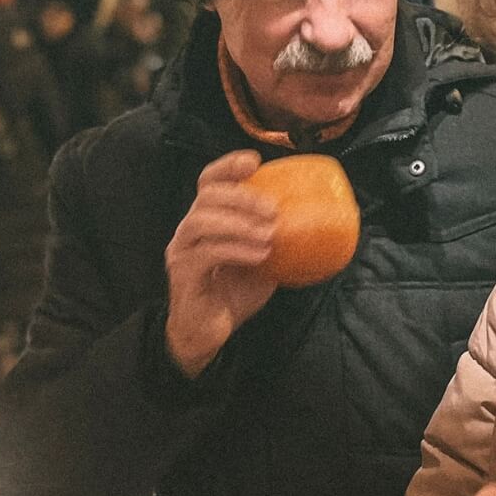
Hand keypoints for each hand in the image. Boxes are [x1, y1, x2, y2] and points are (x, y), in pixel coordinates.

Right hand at [165, 150, 278, 376]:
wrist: (208, 333)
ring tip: (269, 233)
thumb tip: (313, 225)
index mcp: (206, 220)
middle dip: (242, 196)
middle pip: (207, 195)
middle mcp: (189, 230)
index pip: (209, 181)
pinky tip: (259, 254)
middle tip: (273, 208)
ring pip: (202, 220)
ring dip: (239, 222)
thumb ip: (274, 240)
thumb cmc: (232, 294)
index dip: (228, 166)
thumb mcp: (261, 262)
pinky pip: (207, 253)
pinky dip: (236, 249)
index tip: (255, 162)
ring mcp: (182, 250)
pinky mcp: (183, 273)